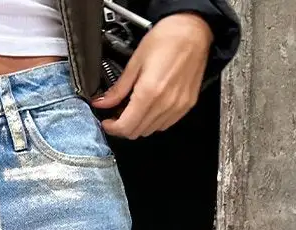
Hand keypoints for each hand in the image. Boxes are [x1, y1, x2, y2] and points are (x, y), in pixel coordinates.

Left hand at [92, 12, 213, 138]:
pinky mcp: (186, 105)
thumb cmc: (167, 39)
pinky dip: (154, 121)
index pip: (126, 127)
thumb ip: (119, 88)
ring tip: (134, 108)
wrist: (194, 30)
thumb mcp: (136, 61)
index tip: (107, 122)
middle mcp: (165, 104)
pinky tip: (150, 107)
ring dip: (138, 124)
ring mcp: (177, 106)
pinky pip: (165, 124)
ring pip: (150, 130)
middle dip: (123, 127)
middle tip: (118, 114)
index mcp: (149, 92)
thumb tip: (102, 102)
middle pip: (137, 132)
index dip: (113, 128)